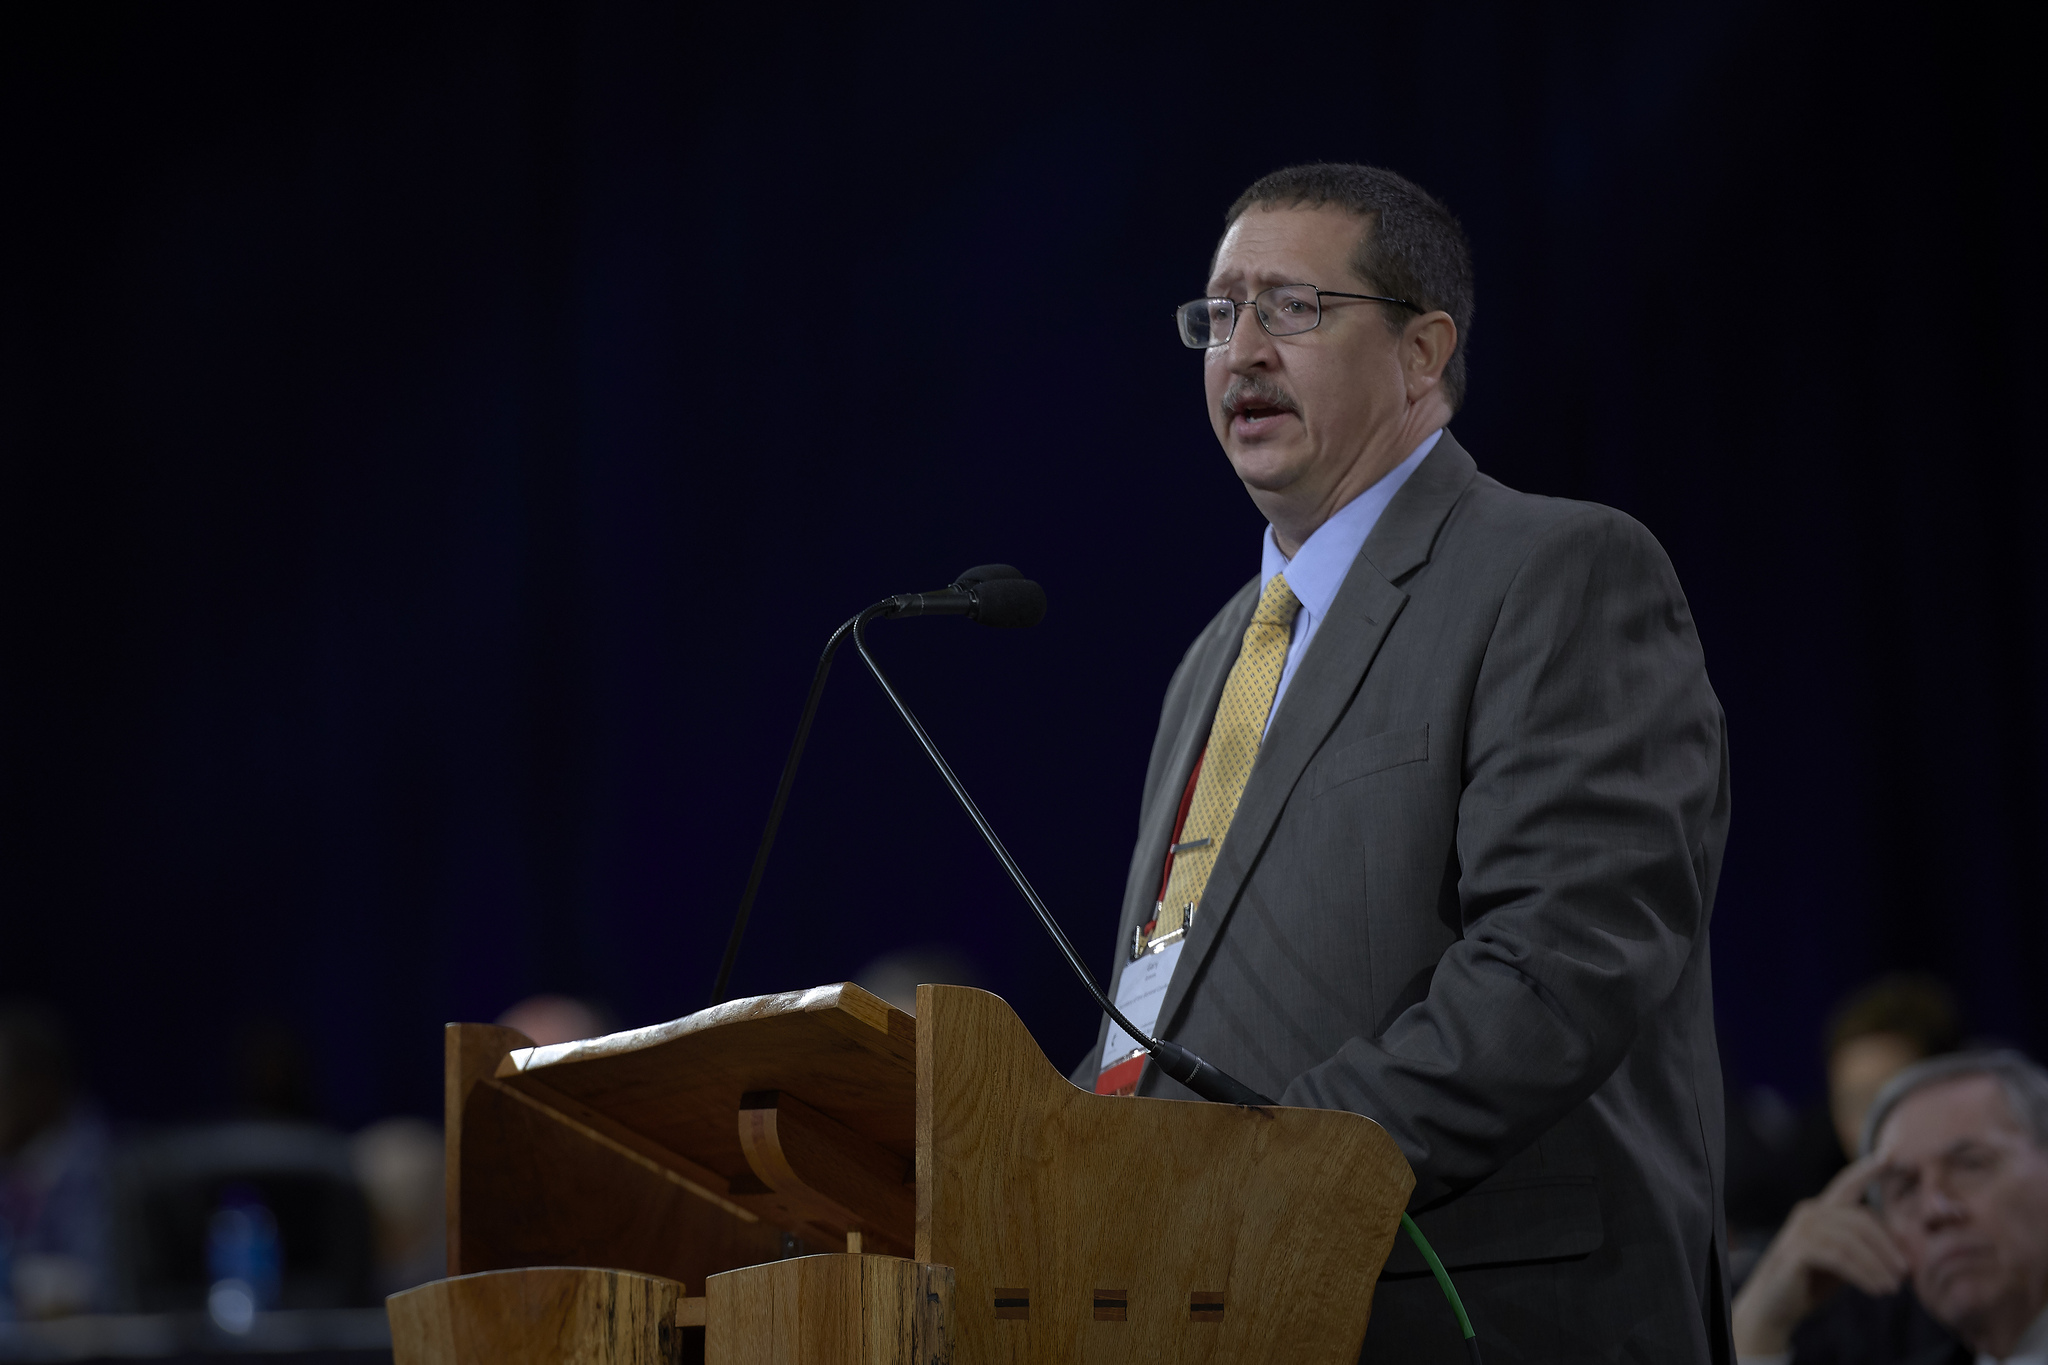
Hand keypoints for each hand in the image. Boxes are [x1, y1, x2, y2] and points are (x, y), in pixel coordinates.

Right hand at [1732, 1154, 1908, 1355]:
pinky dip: (1864, 1274)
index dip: (1867, 1169)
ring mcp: (1801, 1230)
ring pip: (1852, 1239)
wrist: (1775, 1306)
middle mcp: (1809, 1213)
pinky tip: (1876, 1290)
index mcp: (1820, 1210)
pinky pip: (1840, 1257)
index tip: (1890, 1154)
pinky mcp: (1797, 1251)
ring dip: (1879, 1265)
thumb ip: (1863, 1248)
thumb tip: (1904, 1253)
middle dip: (1889, 1244)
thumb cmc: (1811, 1281)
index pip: (1846, 1184)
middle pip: (1860, 1218)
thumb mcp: (1842, 1260)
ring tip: (1893, 1288)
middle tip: (1906, 1273)